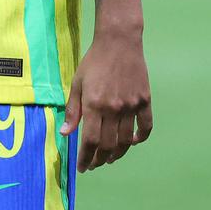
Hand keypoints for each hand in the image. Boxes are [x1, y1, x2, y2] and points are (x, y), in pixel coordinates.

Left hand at [59, 31, 152, 171]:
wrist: (118, 41)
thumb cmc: (94, 61)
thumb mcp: (77, 83)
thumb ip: (72, 110)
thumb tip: (65, 134)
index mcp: (94, 104)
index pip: (90, 141)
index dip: (86, 158)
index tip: (82, 167)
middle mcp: (113, 108)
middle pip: (108, 145)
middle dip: (100, 159)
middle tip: (94, 164)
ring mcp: (131, 106)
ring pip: (126, 141)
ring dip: (118, 154)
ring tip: (110, 158)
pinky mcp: (144, 101)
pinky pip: (145, 127)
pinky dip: (140, 138)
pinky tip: (132, 142)